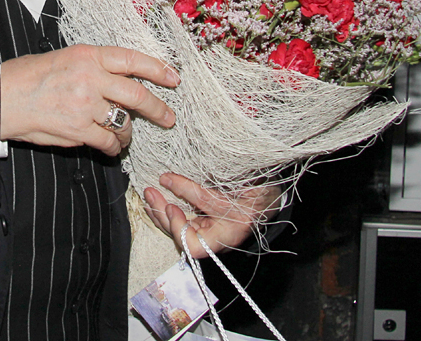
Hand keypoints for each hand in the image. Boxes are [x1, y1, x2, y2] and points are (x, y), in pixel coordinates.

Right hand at [0, 44, 178, 155]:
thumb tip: (119, 80)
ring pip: (124, 122)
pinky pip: (108, 142)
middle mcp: (90, 78)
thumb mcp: (63, 58)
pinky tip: (112, 147)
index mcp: (87, 55)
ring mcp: (85, 105)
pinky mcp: (78, 130)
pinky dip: (114, 147)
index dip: (157, 68)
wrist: (2, 98)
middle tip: (168, 117)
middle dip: (157, 109)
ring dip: (129, 133)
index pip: (131, 59)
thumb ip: (92, 67)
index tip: (173, 77)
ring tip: (127, 136)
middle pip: (137, 94)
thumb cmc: (28, 76)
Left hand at [143, 173, 282, 258]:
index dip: (180, 226)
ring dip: (161, 214)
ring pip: (180, 232)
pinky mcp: (207, 226)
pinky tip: (156, 201)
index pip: (197, 242)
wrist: (272, 194)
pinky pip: (183, 223)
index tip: (172, 205)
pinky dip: (167, 213)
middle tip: (150, 193)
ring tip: (149, 194)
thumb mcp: (241, 181)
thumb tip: (172, 178)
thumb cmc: (261, 186)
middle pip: (184, 239)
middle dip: (164, 217)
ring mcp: (212, 234)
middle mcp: (221, 239)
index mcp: (234, 229)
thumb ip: (207, 186)